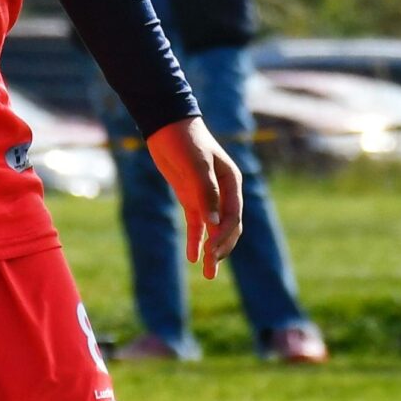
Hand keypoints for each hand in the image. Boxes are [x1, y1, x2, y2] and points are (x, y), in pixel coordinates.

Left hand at [146, 118, 243, 278]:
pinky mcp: (191, 198)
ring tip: (208, 274)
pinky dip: (196, 240)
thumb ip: (206, 194)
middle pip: (227, 228)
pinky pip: (197, 224)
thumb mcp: (195, 165)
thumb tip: (213, 225)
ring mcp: (207, 196)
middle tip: (211, 269)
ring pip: (213, 230)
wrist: (166, 125)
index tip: (212, 251)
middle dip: (221, 249)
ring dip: (211, 251)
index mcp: (232, 182)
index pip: (234, 217)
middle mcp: (223, 192)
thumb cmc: (185, 141)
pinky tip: (193, 258)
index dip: (224, 236)